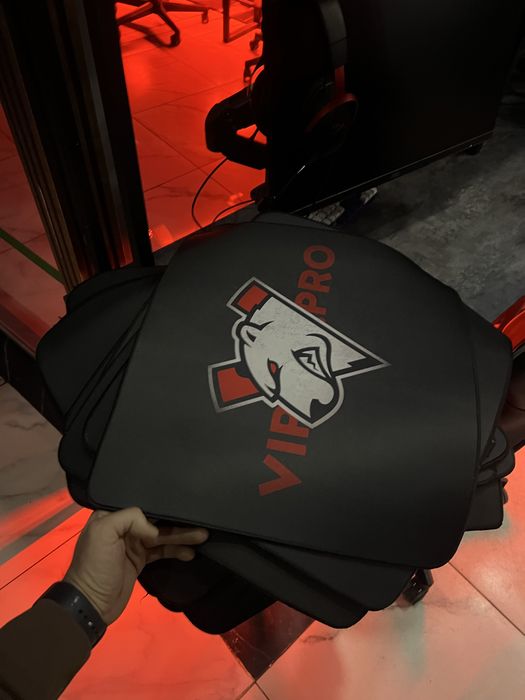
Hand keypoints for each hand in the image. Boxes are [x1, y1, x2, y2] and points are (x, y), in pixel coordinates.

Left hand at [64, 508, 208, 624]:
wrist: (91, 604)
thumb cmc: (95, 565)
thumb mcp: (104, 532)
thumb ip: (130, 518)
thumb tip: (154, 529)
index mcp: (111, 515)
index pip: (141, 504)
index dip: (161, 504)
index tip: (180, 502)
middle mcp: (123, 527)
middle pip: (155, 520)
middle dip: (177, 521)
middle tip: (200, 523)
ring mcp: (133, 544)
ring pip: (162, 535)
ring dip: (181, 536)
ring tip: (202, 537)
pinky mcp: (140, 560)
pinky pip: (161, 551)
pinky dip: (176, 550)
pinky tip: (189, 552)